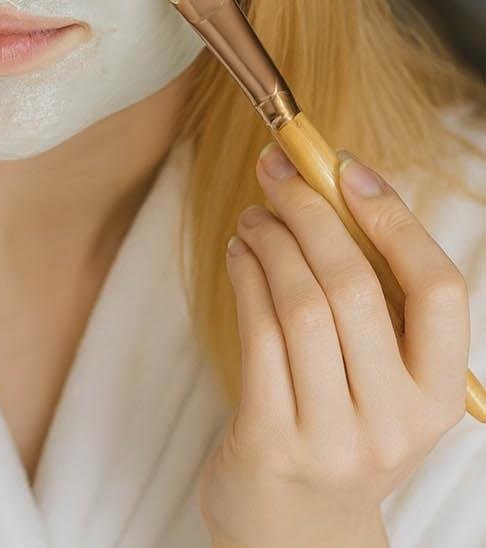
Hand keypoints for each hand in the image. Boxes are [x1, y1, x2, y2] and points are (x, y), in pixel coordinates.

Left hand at [197, 143, 470, 547]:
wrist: (298, 532)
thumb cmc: (341, 422)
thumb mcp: (381, 376)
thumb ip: (375, 296)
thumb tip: (334, 183)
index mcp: (436, 394)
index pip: (439, 292)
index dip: (395, 219)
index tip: (349, 169)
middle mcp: (393, 421)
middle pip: (356, 287)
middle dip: (311, 212)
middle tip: (279, 171)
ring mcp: (331, 437)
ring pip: (300, 305)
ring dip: (271, 240)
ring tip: (255, 215)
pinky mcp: (270, 441)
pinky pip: (257, 333)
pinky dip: (246, 275)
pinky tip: (240, 252)